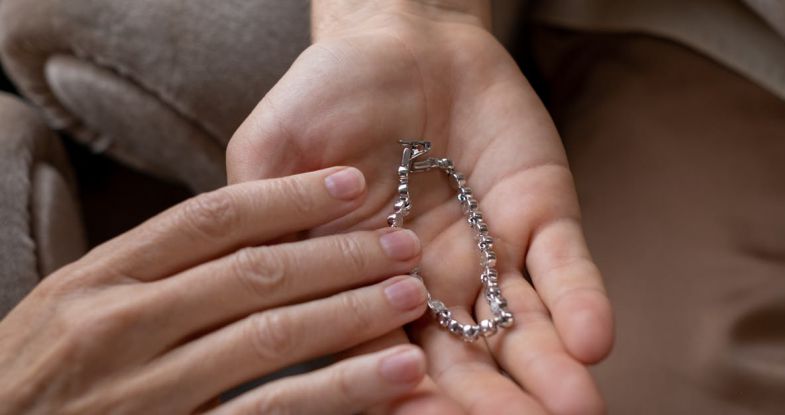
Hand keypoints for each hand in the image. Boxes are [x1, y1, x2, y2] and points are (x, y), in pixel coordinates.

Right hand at [0, 168, 432, 413]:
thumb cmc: (37, 378)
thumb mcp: (74, 309)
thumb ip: (149, 273)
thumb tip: (246, 234)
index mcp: (98, 279)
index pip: (211, 218)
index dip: (289, 196)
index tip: (349, 182)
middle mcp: (122, 327)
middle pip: (255, 273)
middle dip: (340, 254)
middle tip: (402, 242)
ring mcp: (148, 392)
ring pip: (271, 338)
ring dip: (352, 312)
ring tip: (410, 295)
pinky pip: (271, 412)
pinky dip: (340, 390)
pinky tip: (393, 373)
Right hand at [226, 3, 612, 413]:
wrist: (394, 38)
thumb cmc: (324, 94)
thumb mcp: (272, 155)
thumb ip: (261, 220)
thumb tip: (252, 295)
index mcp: (366, 284)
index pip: (385, 357)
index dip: (402, 395)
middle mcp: (433, 284)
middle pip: (464, 362)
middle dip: (490, 401)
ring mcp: (490, 252)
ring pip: (523, 327)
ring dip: (548, 368)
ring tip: (572, 405)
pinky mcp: (539, 213)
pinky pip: (564, 264)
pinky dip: (579, 300)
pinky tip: (592, 338)